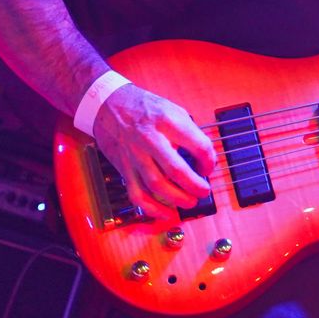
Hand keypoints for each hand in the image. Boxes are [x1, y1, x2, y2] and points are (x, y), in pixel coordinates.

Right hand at [91, 83, 217, 222]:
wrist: (108, 104)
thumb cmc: (145, 107)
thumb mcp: (173, 110)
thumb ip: (189, 132)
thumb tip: (204, 157)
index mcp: (168, 122)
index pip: (197, 145)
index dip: (209, 161)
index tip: (210, 167)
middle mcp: (150, 139)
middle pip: (176, 170)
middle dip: (195, 186)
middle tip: (204, 191)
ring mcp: (134, 155)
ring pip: (157, 185)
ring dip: (177, 199)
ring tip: (190, 201)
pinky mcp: (123, 167)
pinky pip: (136, 194)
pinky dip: (152, 208)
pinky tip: (165, 212)